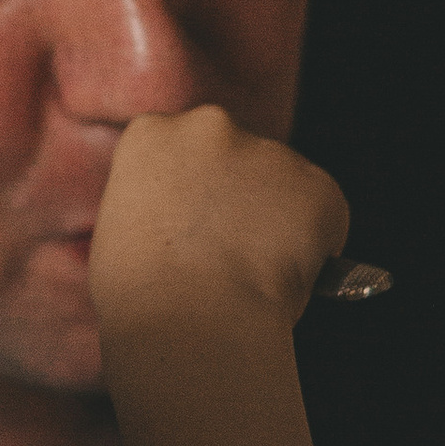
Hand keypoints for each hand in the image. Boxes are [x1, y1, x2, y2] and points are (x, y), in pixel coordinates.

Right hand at [86, 105, 348, 340]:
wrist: (189, 319)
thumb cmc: (140, 296)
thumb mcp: (119, 234)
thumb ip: (154, 208)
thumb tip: (179, 225)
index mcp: (154, 134)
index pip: (183, 150)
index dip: (194, 192)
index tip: (197, 227)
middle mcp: (212, 126)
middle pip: (237, 155)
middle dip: (241, 194)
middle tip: (232, 250)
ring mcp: (269, 152)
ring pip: (283, 184)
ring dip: (278, 220)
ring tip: (256, 274)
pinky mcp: (318, 184)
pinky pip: (324, 214)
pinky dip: (316, 245)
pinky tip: (286, 279)